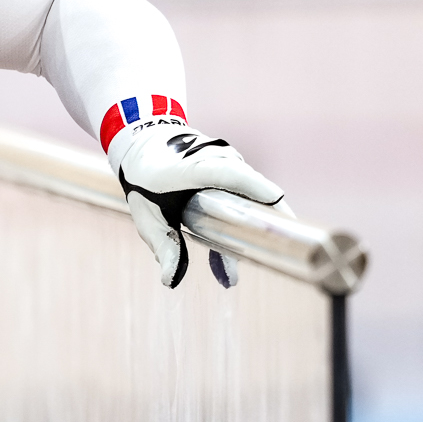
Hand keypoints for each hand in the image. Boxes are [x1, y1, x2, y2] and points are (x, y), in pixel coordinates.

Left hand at [113, 123, 285, 287]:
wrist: (143, 140)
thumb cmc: (143, 179)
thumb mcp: (146, 215)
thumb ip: (163, 244)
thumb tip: (171, 281)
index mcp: (190, 168)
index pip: (229, 174)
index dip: (256, 189)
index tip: (279, 210)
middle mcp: (215, 156)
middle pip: (253, 188)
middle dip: (267, 221)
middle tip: (274, 255)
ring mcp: (227, 156)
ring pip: (253, 190)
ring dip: (258, 220)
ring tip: (247, 261)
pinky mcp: (234, 161)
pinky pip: (249, 186)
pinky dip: (251, 210)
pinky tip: (241, 242)